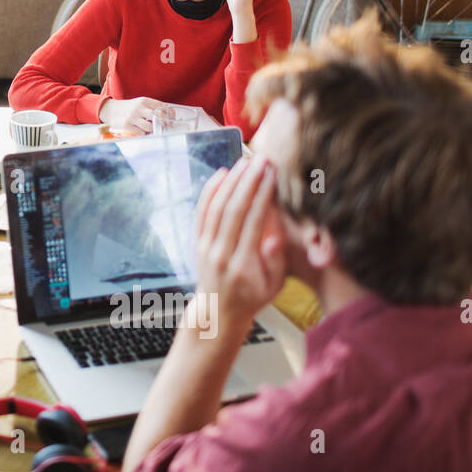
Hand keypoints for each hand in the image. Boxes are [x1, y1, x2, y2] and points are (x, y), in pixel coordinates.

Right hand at [98, 96, 165, 133]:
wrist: (111, 111)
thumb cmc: (130, 108)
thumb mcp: (140, 103)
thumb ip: (152, 107)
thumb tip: (168, 115)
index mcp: (144, 101)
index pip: (161, 106)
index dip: (169, 112)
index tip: (172, 117)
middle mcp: (138, 108)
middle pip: (157, 115)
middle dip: (163, 122)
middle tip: (165, 126)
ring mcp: (132, 117)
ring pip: (149, 127)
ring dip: (152, 129)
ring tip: (150, 129)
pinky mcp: (127, 125)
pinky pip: (141, 132)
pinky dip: (143, 133)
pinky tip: (141, 130)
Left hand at [193, 156, 287, 328]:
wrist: (218, 310)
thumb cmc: (252, 297)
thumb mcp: (274, 286)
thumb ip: (275, 261)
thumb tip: (273, 236)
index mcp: (242, 264)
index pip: (253, 222)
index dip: (263, 196)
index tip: (272, 175)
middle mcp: (219, 253)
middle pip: (233, 210)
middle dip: (248, 181)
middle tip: (261, 160)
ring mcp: (205, 247)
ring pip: (215, 208)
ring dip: (230, 182)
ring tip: (245, 162)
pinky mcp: (197, 241)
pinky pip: (201, 212)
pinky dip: (210, 191)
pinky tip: (222, 174)